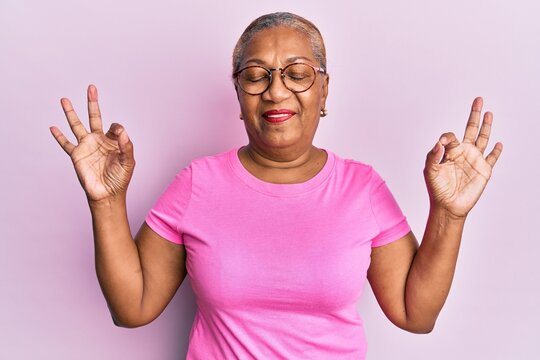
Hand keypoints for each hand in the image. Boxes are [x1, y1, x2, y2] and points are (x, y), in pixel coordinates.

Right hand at [50, 84, 134, 202]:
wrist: (107, 194)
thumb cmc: (120, 179)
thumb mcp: (128, 161)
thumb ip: (126, 145)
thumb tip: (121, 130)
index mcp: (112, 141)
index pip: (113, 126)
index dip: (116, 129)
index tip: (117, 134)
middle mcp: (98, 141)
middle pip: (94, 117)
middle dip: (92, 102)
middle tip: (91, 88)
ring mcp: (86, 146)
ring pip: (76, 125)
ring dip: (70, 112)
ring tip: (64, 99)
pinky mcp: (76, 155)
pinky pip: (66, 144)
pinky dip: (59, 136)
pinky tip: (53, 127)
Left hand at [423, 97, 502, 217]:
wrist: (448, 206)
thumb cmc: (436, 189)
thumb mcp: (430, 171)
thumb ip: (433, 155)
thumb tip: (440, 142)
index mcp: (449, 151)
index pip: (451, 136)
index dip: (447, 137)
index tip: (443, 143)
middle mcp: (463, 152)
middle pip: (470, 129)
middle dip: (474, 114)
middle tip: (478, 99)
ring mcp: (474, 160)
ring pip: (483, 139)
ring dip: (486, 126)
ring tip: (489, 113)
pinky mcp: (484, 170)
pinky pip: (492, 158)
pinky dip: (496, 151)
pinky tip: (499, 144)